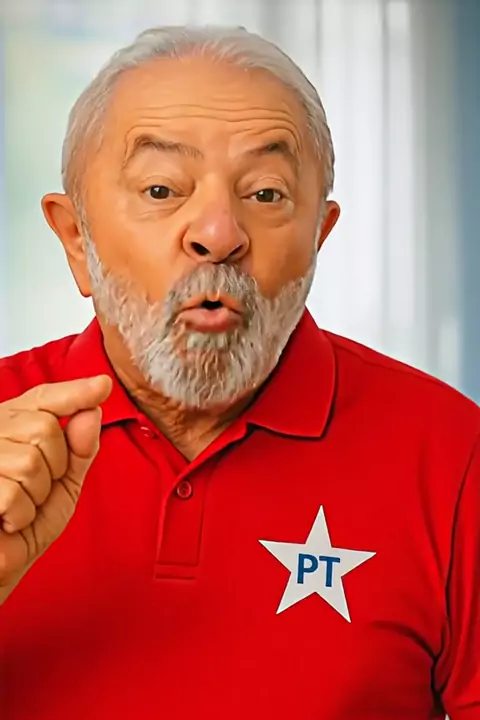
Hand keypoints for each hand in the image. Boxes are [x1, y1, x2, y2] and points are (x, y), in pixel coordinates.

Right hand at [0, 375, 111, 595]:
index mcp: (12, 426)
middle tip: (35, 493)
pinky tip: (6, 522)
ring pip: (30, 463)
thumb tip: (92, 412)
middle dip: (54, 468)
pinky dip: (18, 516)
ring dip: (35, 497)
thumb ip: (78, 449)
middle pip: (44, 429)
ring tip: (18, 510)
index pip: (44, 399)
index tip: (103, 386)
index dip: (74, 392)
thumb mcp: (63, 483)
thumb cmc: (24, 525)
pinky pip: (12, 494)